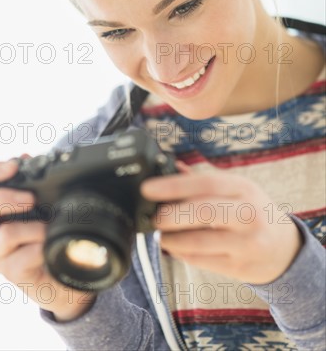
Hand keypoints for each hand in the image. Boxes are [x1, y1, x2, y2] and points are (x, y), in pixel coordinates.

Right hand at [0, 156, 95, 321]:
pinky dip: (40, 249)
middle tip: (31, 198)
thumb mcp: (42, 204)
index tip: (15, 165)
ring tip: (48, 228)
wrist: (62, 271)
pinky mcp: (10, 273)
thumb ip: (32, 182)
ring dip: (32, 228)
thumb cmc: (46, 233)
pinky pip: (22, 258)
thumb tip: (27, 157)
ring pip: (4, 234)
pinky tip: (49, 247)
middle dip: (4, 198)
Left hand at [141, 165, 302, 284]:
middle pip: (203, 212)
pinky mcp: (239, 267)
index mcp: (244, 188)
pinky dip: (181, 253)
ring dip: (171, 238)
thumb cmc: (253, 212)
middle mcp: (248, 214)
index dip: (173, 185)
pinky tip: (172, 246)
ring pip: (199, 242)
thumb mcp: (238, 190)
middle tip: (151, 216)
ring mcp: (245, 243)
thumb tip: (172, 166)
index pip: (205, 183)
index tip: (147, 188)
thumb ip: (204, 180)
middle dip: (171, 215)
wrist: (285, 250)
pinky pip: (201, 261)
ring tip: (158, 233)